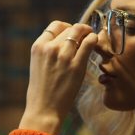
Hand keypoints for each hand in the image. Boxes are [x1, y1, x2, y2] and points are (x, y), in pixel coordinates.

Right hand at [18, 20, 97, 134]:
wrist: (43, 110)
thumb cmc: (42, 91)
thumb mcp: (38, 65)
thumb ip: (48, 52)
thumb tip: (64, 42)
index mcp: (38, 47)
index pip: (56, 25)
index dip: (67, 27)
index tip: (72, 35)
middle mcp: (49, 48)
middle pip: (70, 28)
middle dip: (80, 31)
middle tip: (86, 36)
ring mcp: (63, 56)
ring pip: (80, 32)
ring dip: (88, 33)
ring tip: (92, 39)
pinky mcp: (76, 65)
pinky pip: (89, 43)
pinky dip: (94, 40)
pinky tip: (95, 45)